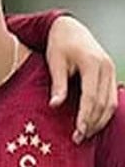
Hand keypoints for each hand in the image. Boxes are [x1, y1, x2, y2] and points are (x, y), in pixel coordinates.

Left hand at [45, 15, 117, 143]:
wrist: (69, 28)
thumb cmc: (58, 44)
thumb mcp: (54, 62)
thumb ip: (58, 84)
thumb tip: (54, 105)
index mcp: (92, 64)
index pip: (91, 97)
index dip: (85, 116)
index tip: (77, 132)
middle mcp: (106, 67)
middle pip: (104, 102)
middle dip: (93, 123)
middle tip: (79, 138)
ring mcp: (111, 70)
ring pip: (111, 101)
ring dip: (100, 120)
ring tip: (86, 134)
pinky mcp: (110, 73)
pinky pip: (112, 96)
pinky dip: (105, 111)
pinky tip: (94, 122)